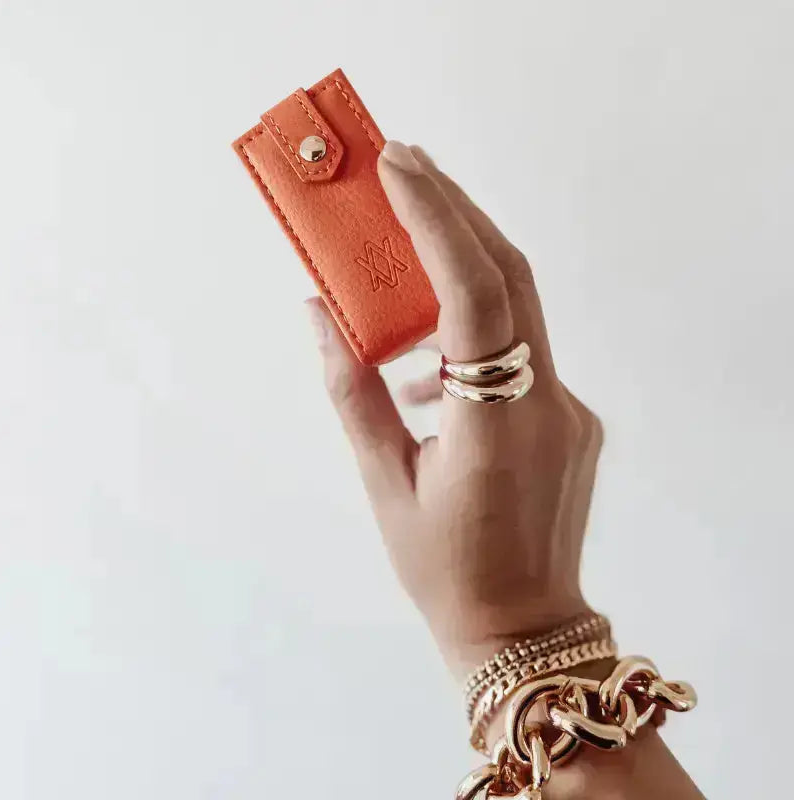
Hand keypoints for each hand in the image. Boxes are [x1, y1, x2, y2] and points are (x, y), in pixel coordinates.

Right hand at [307, 142, 602, 680]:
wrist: (523, 626)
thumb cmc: (445, 571)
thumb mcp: (383, 483)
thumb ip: (351, 391)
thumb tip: (321, 315)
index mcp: (496, 428)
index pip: (476, 297)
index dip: (439, 222)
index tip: (398, 167)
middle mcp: (547, 406)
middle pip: (511, 277)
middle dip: (456, 211)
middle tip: (404, 165)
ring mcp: (568, 409)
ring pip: (520, 307)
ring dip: (461, 265)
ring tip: (401, 254)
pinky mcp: (569, 416)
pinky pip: (521, 350)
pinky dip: (471, 333)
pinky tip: (426, 369)